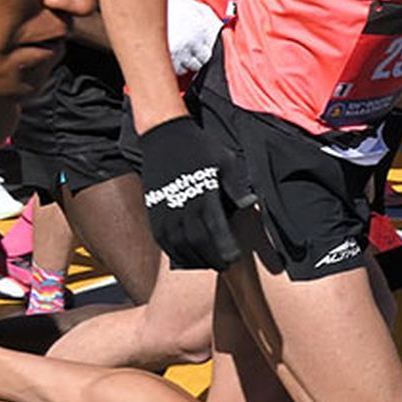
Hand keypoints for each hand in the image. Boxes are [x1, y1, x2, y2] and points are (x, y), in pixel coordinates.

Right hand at [140, 117, 248, 269]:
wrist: (164, 136)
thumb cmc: (200, 149)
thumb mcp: (226, 161)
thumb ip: (236, 187)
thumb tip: (248, 205)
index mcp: (203, 195)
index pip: (215, 232)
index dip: (225, 249)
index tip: (234, 257)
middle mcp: (181, 206)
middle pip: (197, 244)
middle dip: (212, 259)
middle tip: (224, 265)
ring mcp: (164, 210)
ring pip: (178, 246)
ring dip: (194, 259)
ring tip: (208, 263)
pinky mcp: (153, 211)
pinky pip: (163, 240)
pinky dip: (175, 252)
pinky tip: (186, 256)